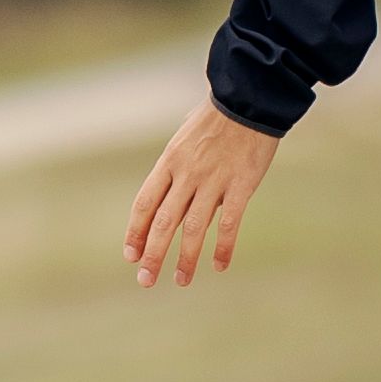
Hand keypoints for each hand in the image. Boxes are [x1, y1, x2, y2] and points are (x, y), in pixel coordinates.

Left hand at [120, 103, 281, 286]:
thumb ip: (176, 170)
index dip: (136, 231)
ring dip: (186, 258)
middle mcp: (187, 174)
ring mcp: (214, 180)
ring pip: (194, 228)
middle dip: (153, 254)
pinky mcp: (241, 185)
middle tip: (146, 281)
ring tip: (182, 280)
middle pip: (164, 222)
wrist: (249, 100)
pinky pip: (229, 223)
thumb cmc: (216, 120)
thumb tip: (169, 201)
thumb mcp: (184, 140)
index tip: (131, 255)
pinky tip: (218, 265)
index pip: (145, 203)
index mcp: (169, 162)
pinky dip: (222, 247)